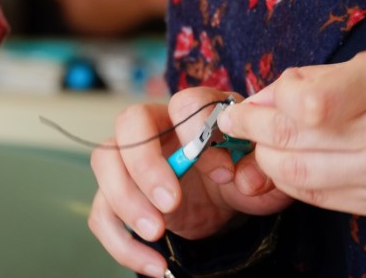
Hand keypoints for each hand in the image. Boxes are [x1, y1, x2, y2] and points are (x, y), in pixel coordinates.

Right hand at [89, 88, 291, 275]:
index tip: (224, 172)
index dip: (199, 134)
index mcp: (197, 109)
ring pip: (106, 162)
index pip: (186, 103)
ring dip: (126, 201)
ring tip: (156, 232)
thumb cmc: (243, 169)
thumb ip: (260, 170)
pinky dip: (122, 243)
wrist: (228, 194)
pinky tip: (154, 264)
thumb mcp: (262, 171)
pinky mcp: (122, 194)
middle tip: (171, 203)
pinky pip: (103, 213)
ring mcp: (132, 157)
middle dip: (146, 165)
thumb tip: (246, 179)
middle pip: (130, 123)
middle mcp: (157, 124)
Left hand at [216, 48, 365, 220]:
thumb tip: (266, 95)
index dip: (269, 98)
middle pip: (293, 139)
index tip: (259, 95)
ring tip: (266, 141)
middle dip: (254, 128)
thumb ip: (325, 79)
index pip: (305, 101)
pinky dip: (294, 181)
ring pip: (297, 176)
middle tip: (241, 119)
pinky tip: (292, 163)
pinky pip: (319, 198)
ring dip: (269, 157)